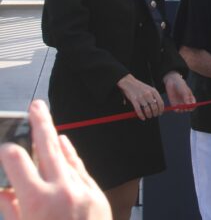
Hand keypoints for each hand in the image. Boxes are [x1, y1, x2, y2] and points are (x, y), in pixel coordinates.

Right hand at [0, 100, 111, 219]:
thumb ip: (9, 211)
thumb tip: (1, 192)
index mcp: (37, 200)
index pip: (17, 161)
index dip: (8, 152)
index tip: (5, 148)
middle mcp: (62, 190)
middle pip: (49, 147)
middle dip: (40, 123)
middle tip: (35, 104)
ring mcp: (82, 191)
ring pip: (68, 155)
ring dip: (56, 137)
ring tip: (46, 120)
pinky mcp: (96, 196)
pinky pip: (81, 169)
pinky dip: (72, 155)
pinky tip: (65, 144)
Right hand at [116, 74, 163, 119]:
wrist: (129, 82)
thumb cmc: (140, 87)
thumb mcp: (149, 89)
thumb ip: (154, 96)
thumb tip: (159, 107)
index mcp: (153, 91)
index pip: (160, 102)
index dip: (161, 109)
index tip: (160, 113)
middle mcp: (148, 94)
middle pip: (154, 107)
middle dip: (155, 113)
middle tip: (154, 116)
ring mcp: (141, 97)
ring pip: (147, 110)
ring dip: (149, 115)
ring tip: (149, 116)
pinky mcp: (134, 100)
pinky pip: (139, 110)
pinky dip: (141, 116)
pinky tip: (143, 118)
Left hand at [163, 71, 195, 111]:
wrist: (172, 82)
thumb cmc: (180, 85)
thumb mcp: (184, 91)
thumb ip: (186, 98)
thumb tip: (189, 106)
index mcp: (191, 98)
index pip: (194, 105)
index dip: (193, 107)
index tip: (191, 106)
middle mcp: (186, 102)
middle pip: (188, 109)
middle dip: (187, 109)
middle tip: (185, 107)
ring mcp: (180, 103)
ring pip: (182, 110)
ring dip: (182, 110)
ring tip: (180, 106)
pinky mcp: (174, 104)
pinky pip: (176, 110)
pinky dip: (177, 110)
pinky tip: (176, 108)